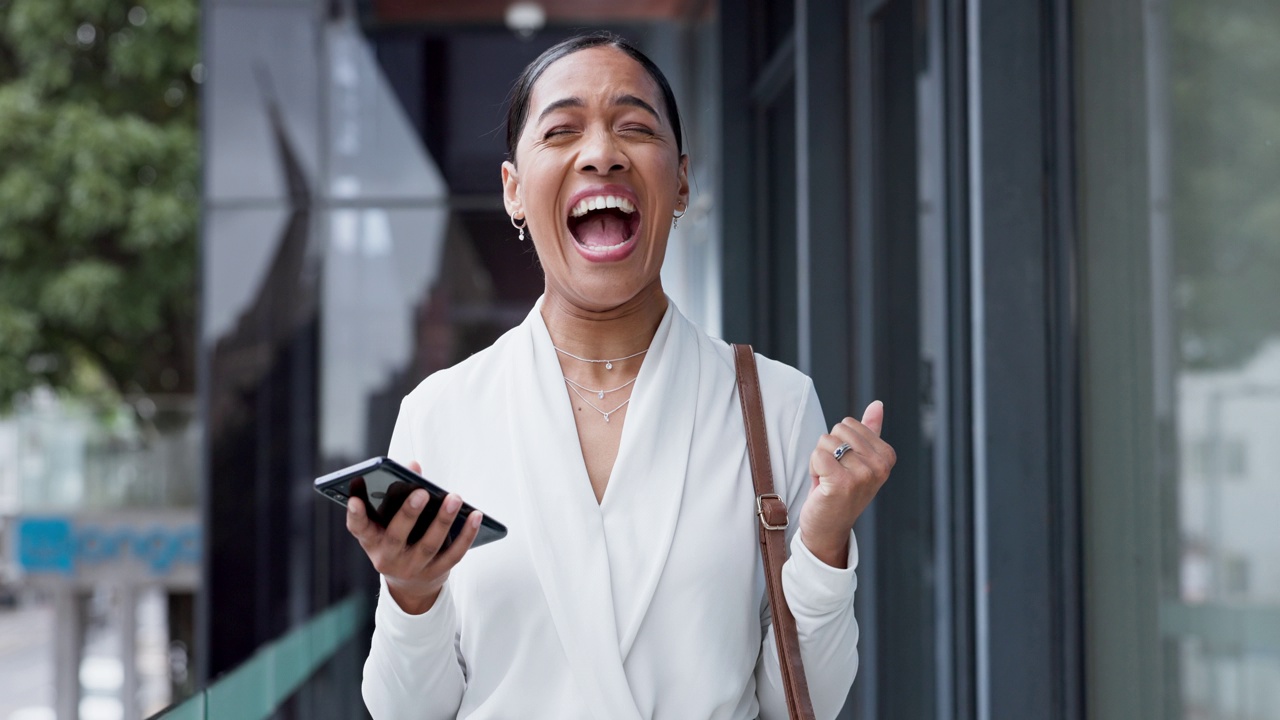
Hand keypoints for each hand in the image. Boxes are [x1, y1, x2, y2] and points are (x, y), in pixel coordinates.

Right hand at [346, 460, 482, 614]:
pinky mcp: (436, 573)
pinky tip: (475, 515)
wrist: (410, 586)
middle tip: (421, 491)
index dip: (355, 514)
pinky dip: (467, 535)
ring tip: (455, 497)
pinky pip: (454, 554)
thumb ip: (397, 494)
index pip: (359, 528)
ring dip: (443, 520)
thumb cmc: (398, 540)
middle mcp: (388, 557)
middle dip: (409, 513)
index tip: (355, 499)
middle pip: (397, 536)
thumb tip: (413, 466)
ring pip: (429, 545)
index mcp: (372, 540)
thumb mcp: (388, 523)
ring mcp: (412, 568)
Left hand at [799, 401, 895, 567]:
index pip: (849, 423)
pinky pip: (818, 455)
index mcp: (887, 456)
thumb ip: (869, 430)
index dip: (840, 443)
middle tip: (834, 475)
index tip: (845, 467)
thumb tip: (877, 404)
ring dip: (820, 461)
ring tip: (829, 481)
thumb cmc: (841, 490)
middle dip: (829, 451)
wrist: (828, 528)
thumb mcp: (859, 459)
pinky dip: (813, 468)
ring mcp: (863, 475)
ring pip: (825, 442)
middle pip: (837, 430)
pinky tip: (822, 486)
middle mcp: (879, 466)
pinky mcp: (843, 483)